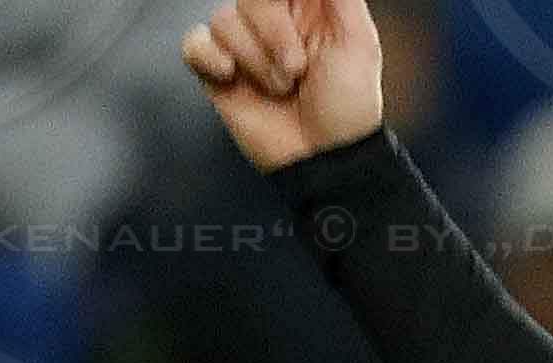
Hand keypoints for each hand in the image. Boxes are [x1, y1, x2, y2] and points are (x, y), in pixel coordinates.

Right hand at [179, 0, 380, 167]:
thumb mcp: (358, 40)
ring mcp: (243, 45)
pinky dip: (210, 57)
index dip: (275, 6)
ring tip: (281, 88)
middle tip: (296, 68)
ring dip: (255, 60)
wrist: (324, 158)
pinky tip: (231, 76)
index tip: (290, 23)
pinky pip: (195, 43)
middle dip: (272, 32)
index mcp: (305, 5)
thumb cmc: (347, 105)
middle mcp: (272, 20)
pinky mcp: (218, 71)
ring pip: (223, 20)